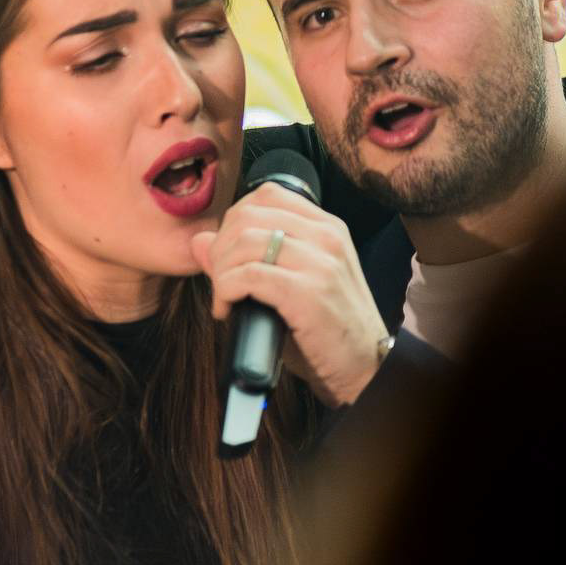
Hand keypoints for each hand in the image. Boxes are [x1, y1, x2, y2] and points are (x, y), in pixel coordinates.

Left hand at [190, 182, 388, 406]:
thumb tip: (198, 241)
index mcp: (328, 227)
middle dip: (221, 249)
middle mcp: (327, 237)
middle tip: (220, 281)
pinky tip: (228, 310)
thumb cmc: (326, 330)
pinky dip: (226, 292)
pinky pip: (248, 276)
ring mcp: (321, 263)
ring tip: (224, 299)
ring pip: (244, 243)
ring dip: (220, 273)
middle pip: (248, 216)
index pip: (266, 195)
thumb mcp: (292, 284)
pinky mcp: (309, 293)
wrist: (366, 369)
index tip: (227, 256)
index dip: (233, 222)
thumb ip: (248, 258)